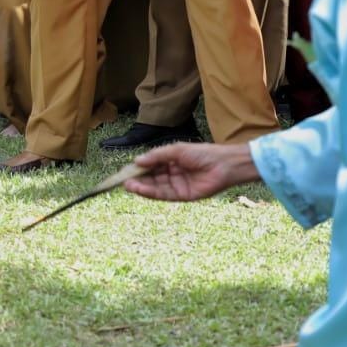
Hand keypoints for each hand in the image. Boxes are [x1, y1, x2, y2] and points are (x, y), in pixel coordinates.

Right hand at [124, 142, 260, 201]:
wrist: (224, 165)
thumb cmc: (202, 153)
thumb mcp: (176, 150)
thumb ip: (156, 156)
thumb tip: (137, 161)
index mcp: (170, 162)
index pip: (150, 166)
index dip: (137, 169)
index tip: (124, 170)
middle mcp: (172, 174)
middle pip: (150, 178)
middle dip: (136, 180)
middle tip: (122, 180)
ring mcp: (177, 186)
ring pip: (155, 188)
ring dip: (141, 187)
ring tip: (128, 185)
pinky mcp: (183, 196)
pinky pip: (164, 195)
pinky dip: (151, 193)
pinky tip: (141, 189)